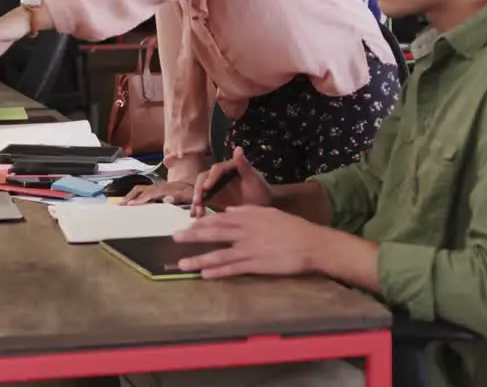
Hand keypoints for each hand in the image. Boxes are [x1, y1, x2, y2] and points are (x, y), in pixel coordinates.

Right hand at [120, 181, 192, 205]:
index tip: (130, 205)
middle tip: (120, 205)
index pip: (149, 193)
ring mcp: (157, 187)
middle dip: (129, 196)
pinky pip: (143, 192)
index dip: (140, 199)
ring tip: (122, 204)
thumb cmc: (191, 193)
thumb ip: (178, 197)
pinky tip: (131, 203)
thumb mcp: (189, 195)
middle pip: (140, 189)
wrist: (195, 187)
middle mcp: (159, 186)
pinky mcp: (157, 190)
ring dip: (130, 196)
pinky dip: (135, 196)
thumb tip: (166, 200)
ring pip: (140, 189)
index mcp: (165, 188)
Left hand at [172, 206, 325, 278]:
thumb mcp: (270, 213)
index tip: (187, 225)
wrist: (312, 243)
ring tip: (182, 263)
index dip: (201, 222)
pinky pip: (233, 269)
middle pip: (214, 233)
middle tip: (174, 237)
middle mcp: (245, 231)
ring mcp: (250, 249)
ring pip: (219, 254)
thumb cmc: (293, 228)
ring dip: (199, 259)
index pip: (219, 218)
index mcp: (249, 217)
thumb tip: (231, 211)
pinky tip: (205, 275)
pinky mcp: (257, 265)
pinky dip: (218, 272)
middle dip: (192, 236)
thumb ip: (248, 211)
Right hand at [190, 146, 271, 217]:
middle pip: (204, 179)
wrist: (264, 206)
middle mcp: (219, 174)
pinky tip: (196, 216)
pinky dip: (198, 208)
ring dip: (197, 200)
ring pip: (201, 190)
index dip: (211, 178)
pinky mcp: (213, 197)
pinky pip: (202, 201)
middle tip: (198, 201)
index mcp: (230, 167)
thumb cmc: (261, 191)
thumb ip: (245, 165)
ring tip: (197, 213)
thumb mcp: (254, 179)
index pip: (217, 169)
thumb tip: (238, 148)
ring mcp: (215, 186)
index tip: (207, 187)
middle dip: (199, 190)